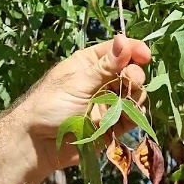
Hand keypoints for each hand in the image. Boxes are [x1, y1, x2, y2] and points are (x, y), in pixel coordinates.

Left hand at [20, 34, 153, 170]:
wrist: (38, 143)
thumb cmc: (50, 105)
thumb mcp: (78, 82)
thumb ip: (105, 66)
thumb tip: (123, 40)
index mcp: (90, 63)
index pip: (118, 51)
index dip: (134, 50)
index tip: (145, 56)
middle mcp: (101, 81)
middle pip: (130, 72)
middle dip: (135, 76)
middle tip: (132, 81)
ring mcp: (107, 103)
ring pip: (134, 95)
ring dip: (135, 97)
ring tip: (127, 102)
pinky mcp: (111, 124)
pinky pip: (131, 117)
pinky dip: (133, 116)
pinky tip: (127, 117)